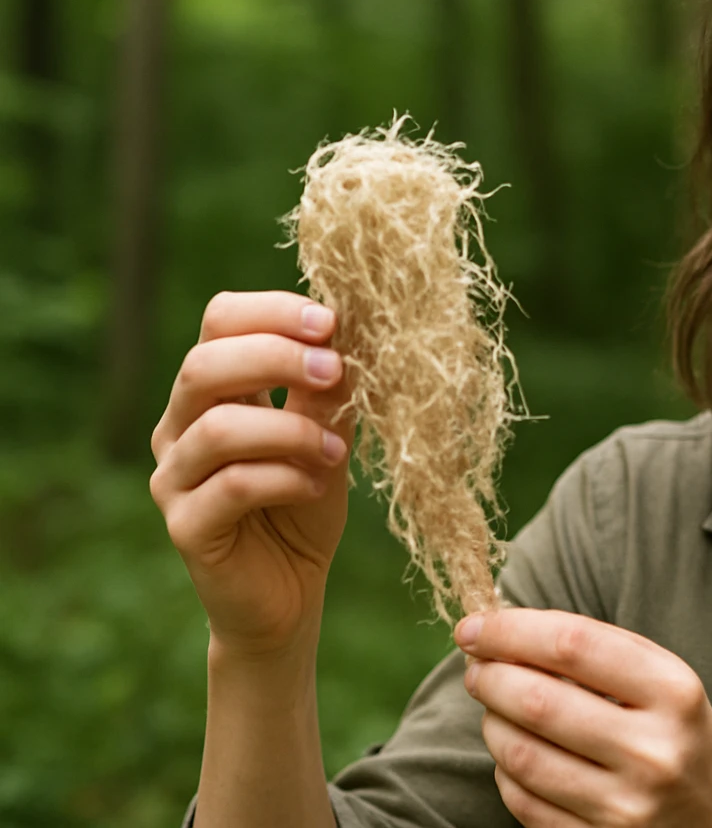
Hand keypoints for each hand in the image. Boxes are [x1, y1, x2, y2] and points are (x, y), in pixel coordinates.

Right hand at [150, 290, 354, 659]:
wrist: (292, 591)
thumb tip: (346, 330)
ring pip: (217, 427)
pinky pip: (230, 486)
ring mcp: (174, 477)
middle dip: (277, 357)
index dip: (272, 311)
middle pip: (205, 364)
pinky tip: (317, 485)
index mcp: (214, 390)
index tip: (331, 319)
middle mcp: (180, 426)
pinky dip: (284, 478)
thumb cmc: (307, 498)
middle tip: (336, 369)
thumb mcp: (328, 433)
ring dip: (290, 429)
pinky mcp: (185, 526)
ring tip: (337, 449)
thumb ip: (327, 388)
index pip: (220, 320)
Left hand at [455, 608, 711, 827]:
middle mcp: (653, 750)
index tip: (474, 626)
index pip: (573, 645)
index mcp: (674, 691)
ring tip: (495, 707)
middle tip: (475, 666)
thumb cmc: (681, 734)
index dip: (511, 630)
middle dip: (489, 676)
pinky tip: (515, 752)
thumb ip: (596, 651)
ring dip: (491, 722)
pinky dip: (505, 771)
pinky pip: (523, 802)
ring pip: (520, 755)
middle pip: (538, 701)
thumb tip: (503, 628)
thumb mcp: (665, 682)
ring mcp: (626, 806)